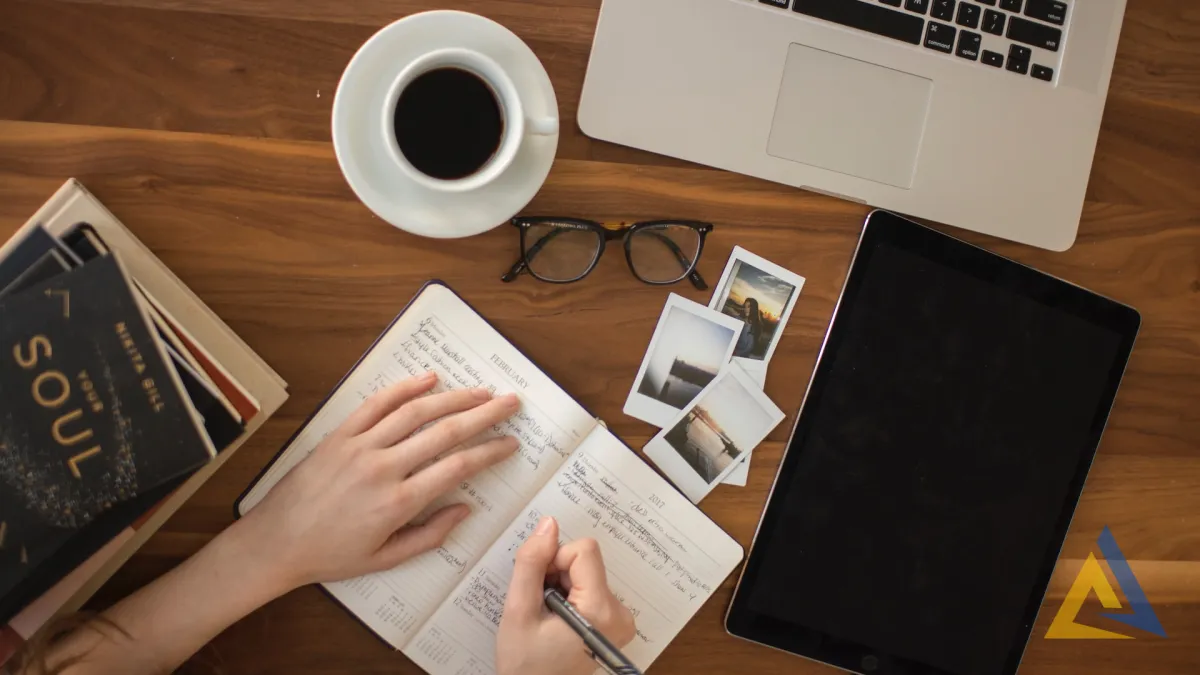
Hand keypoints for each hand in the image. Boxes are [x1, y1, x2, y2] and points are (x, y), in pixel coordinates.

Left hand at [238, 372, 520, 589]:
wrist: (275, 542)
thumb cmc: (331, 555)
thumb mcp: (385, 559)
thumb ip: (430, 535)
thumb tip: (465, 509)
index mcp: (398, 503)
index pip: (457, 467)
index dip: (489, 452)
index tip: (510, 443)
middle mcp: (383, 468)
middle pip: (445, 432)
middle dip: (484, 415)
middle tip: (511, 403)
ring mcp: (360, 447)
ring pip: (415, 412)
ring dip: (453, 397)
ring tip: (481, 390)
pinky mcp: (340, 435)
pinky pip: (376, 404)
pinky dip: (404, 388)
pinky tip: (429, 379)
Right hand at [496, 517, 636, 674]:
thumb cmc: (525, 664)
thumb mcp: (518, 611)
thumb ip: (531, 564)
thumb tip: (548, 524)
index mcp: (602, 610)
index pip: (584, 551)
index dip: (554, 561)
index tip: (540, 587)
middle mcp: (620, 613)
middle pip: (585, 561)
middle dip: (556, 575)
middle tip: (540, 606)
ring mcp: (620, 619)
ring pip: (586, 572)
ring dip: (561, 585)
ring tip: (547, 617)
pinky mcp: (614, 621)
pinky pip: (590, 586)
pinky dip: (570, 595)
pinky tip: (557, 619)